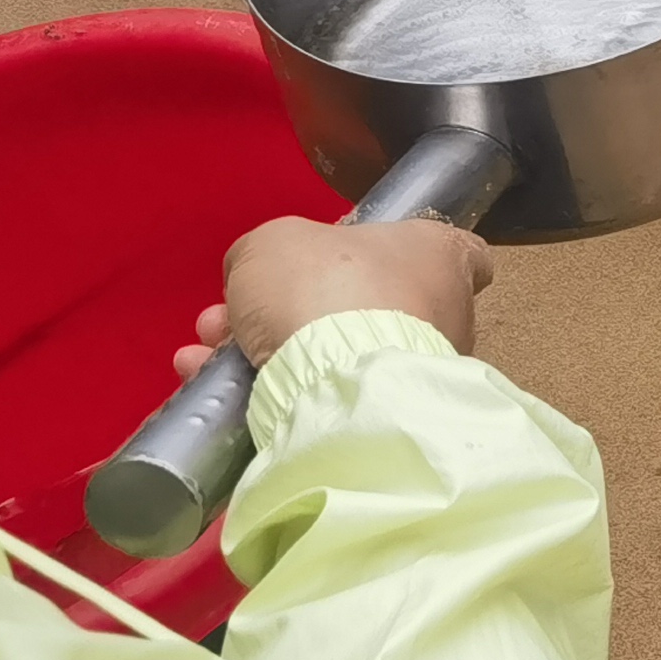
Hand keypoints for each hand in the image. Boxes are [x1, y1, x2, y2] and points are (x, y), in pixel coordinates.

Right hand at [173, 215, 493, 372]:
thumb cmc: (325, 287)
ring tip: (206, 354)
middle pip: (366, 303)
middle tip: (233, 316)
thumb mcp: (275, 243)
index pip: (454, 249)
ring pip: (334, 353)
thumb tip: (262, 276)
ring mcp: (419, 369)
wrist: (337, 376)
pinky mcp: (388, 416)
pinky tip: (214, 389)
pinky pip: (323, 396)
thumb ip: (271, 254)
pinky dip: (268, 392)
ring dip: (265, 351)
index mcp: (440, 256)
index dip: (407, 250)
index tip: (360, 258)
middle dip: (290, 308)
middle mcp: (445, 312)